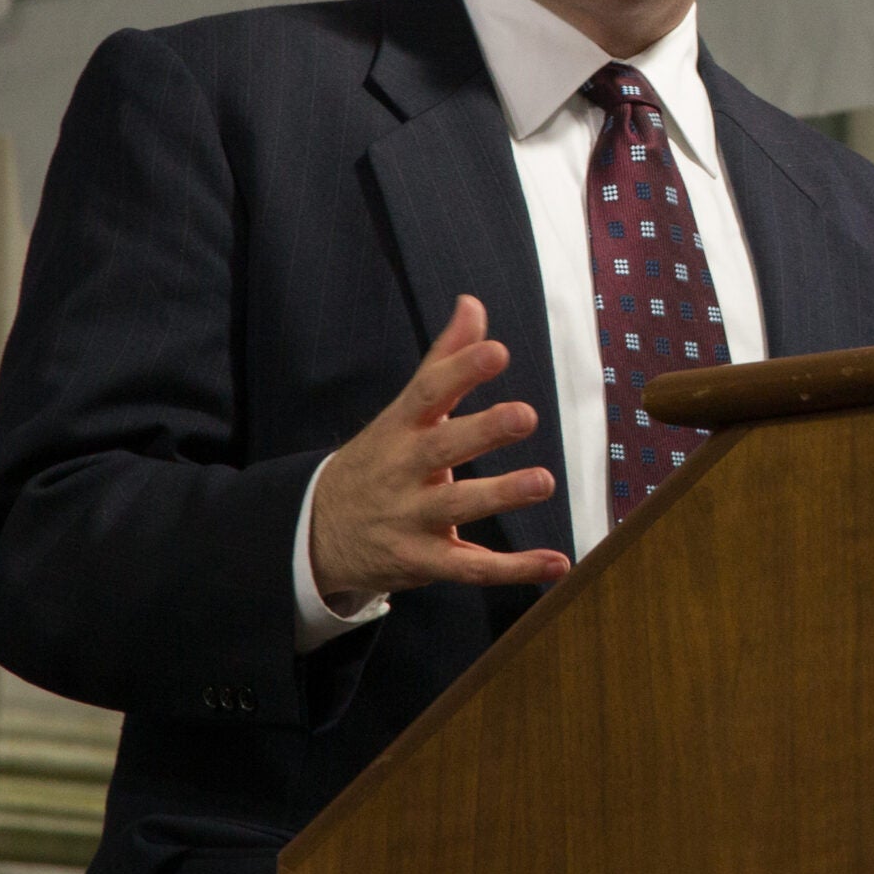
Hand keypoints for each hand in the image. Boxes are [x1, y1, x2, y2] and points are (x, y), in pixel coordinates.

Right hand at [309, 295, 572, 596]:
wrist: (316, 533)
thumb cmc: (377, 460)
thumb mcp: (402, 412)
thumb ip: (444, 360)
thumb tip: (473, 304)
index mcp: (400, 427)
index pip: (427, 392)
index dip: (461, 370)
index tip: (496, 350)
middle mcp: (403, 470)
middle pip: (442, 448)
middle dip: (483, 431)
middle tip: (525, 415)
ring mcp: (411, 518)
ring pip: (457, 507)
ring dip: (501, 495)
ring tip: (543, 482)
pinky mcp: (423, 561)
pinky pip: (470, 568)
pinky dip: (515, 569)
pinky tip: (557, 563)